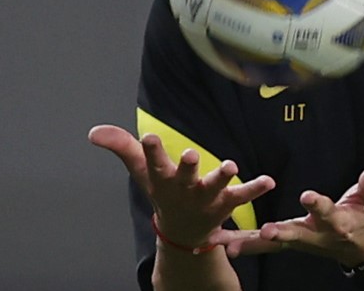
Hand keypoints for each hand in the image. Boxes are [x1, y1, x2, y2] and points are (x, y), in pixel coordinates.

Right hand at [88, 124, 275, 249]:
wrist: (182, 231)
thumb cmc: (163, 192)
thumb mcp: (142, 170)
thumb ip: (122, 147)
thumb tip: (94, 131)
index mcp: (163, 178)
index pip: (154, 162)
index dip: (152, 150)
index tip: (149, 136)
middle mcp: (184, 189)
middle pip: (185, 177)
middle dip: (187, 167)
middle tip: (192, 155)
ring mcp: (207, 197)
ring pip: (215, 187)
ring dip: (221, 178)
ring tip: (230, 166)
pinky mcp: (227, 202)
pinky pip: (243, 195)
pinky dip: (255, 188)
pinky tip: (269, 180)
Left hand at [209, 166, 363, 264]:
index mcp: (338, 222)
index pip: (328, 211)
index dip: (319, 204)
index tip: (308, 196)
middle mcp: (317, 235)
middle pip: (297, 233)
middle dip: (281, 232)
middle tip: (265, 231)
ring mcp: (301, 241)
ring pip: (275, 243)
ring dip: (252, 244)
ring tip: (229, 244)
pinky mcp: (289, 242)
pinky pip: (263, 246)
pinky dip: (244, 244)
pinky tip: (220, 244)